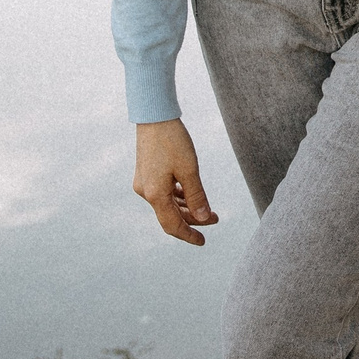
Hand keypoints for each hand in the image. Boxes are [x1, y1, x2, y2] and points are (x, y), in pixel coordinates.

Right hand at [133, 118, 219, 245]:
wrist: (154, 116)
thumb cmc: (173, 140)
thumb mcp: (189, 169)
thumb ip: (197, 196)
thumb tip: (203, 218)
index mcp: (154, 195)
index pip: (173, 225)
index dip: (189, 235)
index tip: (203, 241)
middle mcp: (145, 192)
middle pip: (170, 215)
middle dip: (193, 220)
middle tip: (215, 218)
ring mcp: (143, 183)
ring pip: (167, 204)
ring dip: (186, 208)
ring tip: (207, 208)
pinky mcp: (145, 174)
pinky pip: (162, 193)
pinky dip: (177, 197)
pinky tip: (190, 195)